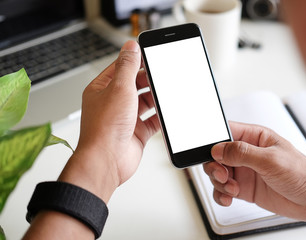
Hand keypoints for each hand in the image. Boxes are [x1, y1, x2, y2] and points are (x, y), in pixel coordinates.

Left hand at [24, 41, 159, 239]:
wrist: (107, 161)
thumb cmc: (105, 128)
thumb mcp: (119, 88)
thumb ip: (128, 66)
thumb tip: (131, 46)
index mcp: (102, 90)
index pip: (121, 69)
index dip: (136, 61)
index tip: (151, 55)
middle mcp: (113, 103)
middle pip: (135, 85)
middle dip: (149, 81)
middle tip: (163, 75)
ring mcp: (125, 119)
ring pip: (145, 103)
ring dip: (156, 98)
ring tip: (167, 92)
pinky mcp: (136, 132)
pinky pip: (152, 121)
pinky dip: (160, 116)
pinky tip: (167, 112)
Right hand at [203, 121, 305, 220]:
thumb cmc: (302, 173)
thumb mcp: (271, 159)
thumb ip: (242, 153)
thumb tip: (218, 149)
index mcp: (254, 137)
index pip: (226, 132)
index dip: (214, 142)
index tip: (212, 153)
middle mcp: (247, 153)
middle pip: (217, 155)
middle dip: (214, 166)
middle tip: (223, 175)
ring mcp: (244, 171)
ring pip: (217, 173)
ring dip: (219, 182)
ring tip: (232, 188)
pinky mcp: (244, 188)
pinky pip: (223, 189)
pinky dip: (221, 194)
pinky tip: (229, 197)